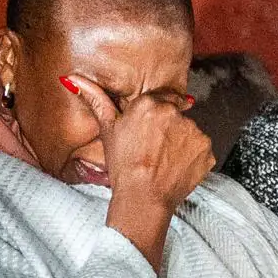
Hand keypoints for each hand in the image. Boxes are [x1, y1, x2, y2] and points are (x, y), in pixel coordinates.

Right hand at [73, 75, 213, 269]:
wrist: (142, 198)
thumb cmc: (122, 165)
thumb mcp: (107, 130)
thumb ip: (95, 99)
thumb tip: (71, 78)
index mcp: (150, 104)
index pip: (161, 100)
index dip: (155, 118)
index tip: (149, 133)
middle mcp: (175, 113)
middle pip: (175, 115)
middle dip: (167, 129)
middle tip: (152, 149)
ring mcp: (194, 132)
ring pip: (188, 131)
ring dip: (180, 142)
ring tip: (163, 160)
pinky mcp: (206, 150)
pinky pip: (200, 148)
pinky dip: (191, 157)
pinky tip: (175, 167)